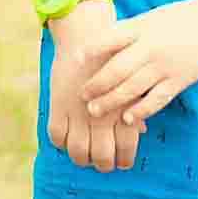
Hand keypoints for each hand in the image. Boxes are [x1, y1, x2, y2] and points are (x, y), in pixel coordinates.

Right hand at [46, 5, 139, 171]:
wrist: (86, 34)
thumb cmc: (114, 57)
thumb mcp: (130, 80)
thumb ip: (134, 106)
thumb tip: (140, 130)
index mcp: (122, 109)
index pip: (125, 148)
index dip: (123, 160)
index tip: (122, 162)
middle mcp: (100, 114)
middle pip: (101, 156)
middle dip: (103, 164)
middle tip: (103, 163)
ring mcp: (78, 112)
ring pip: (78, 151)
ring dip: (82, 158)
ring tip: (85, 156)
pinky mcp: (58, 104)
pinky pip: (56, 135)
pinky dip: (61, 142)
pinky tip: (67, 140)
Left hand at [79, 0, 197, 129]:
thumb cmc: (177, 19)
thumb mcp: (149, 19)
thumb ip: (125, 33)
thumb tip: (94, 46)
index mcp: (142, 29)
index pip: (112, 38)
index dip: (92, 49)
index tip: (75, 60)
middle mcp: (151, 47)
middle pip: (118, 69)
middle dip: (97, 84)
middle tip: (82, 96)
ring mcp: (165, 65)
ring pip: (133, 88)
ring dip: (111, 101)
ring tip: (95, 111)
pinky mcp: (179, 80)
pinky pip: (156, 99)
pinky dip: (141, 110)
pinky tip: (127, 119)